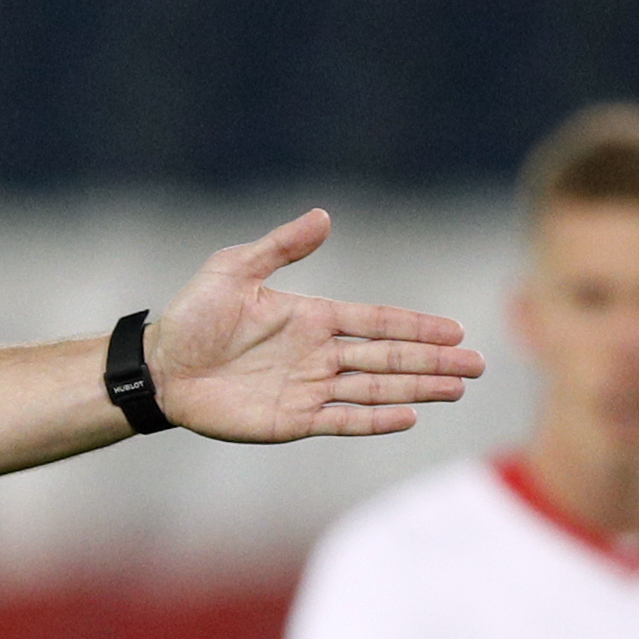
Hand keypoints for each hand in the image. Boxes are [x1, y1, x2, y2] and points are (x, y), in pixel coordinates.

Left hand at [146, 210, 483, 440]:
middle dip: (434, 360)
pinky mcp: (291, 420)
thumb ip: (280, 247)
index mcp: (313, 317)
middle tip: (478, 365)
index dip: (417, 326)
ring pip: (375, 389)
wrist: (160, 367)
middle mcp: (319, 354)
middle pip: (388, 358)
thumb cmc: (193, 316)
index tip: (457, 330)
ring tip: (457, 388)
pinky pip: (341, 419)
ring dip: (417, 388)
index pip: (378, 322)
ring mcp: (308, 388)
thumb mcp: (234, 270)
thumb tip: (325, 217)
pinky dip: (374, 420)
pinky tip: (409, 415)